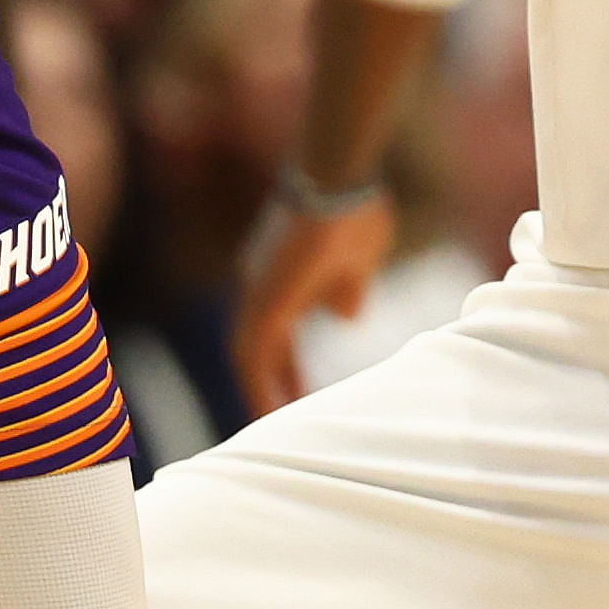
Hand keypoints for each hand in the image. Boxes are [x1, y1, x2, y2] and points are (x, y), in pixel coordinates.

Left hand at [230, 185, 396, 414]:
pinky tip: (272, 411)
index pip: (278, 330)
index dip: (287, 364)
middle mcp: (261, 283)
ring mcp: (257, 291)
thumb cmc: (354, 212)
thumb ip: (349, 290)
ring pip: (251, 354)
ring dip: (263, 391)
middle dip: (276, 382)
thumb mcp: (358, 263)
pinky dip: (258, 385)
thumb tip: (345, 317)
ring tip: (277, 426)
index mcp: (283, 276)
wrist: (341, 182)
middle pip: (261, 344)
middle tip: (288, 418)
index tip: (303, 393)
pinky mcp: (261, 301)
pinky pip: (251, 355)